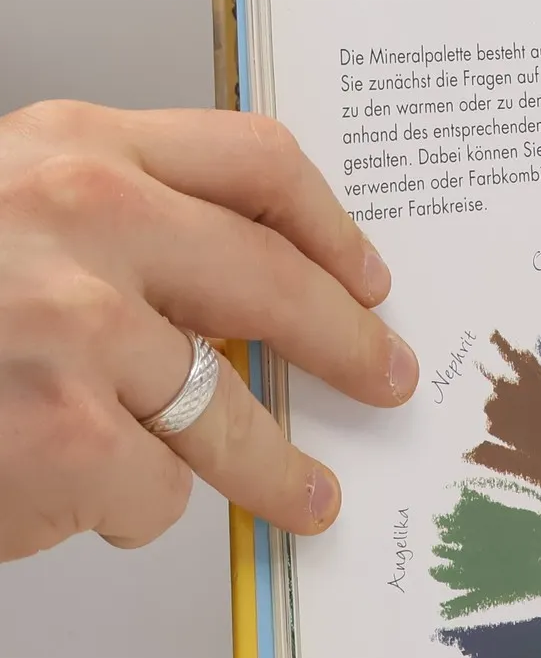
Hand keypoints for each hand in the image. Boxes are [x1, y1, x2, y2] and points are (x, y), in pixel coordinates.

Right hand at [0, 101, 416, 561]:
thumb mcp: (2, 209)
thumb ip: (116, 222)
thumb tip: (250, 300)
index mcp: (73, 146)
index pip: (257, 161)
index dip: (332, 226)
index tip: (369, 276)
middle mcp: (83, 217)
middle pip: (273, 283)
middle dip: (347, 346)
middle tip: (385, 381)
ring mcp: (73, 327)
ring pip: (222, 412)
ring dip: (271, 470)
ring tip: (309, 500)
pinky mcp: (61, 434)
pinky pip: (150, 488)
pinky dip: (122, 510)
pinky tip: (71, 500)